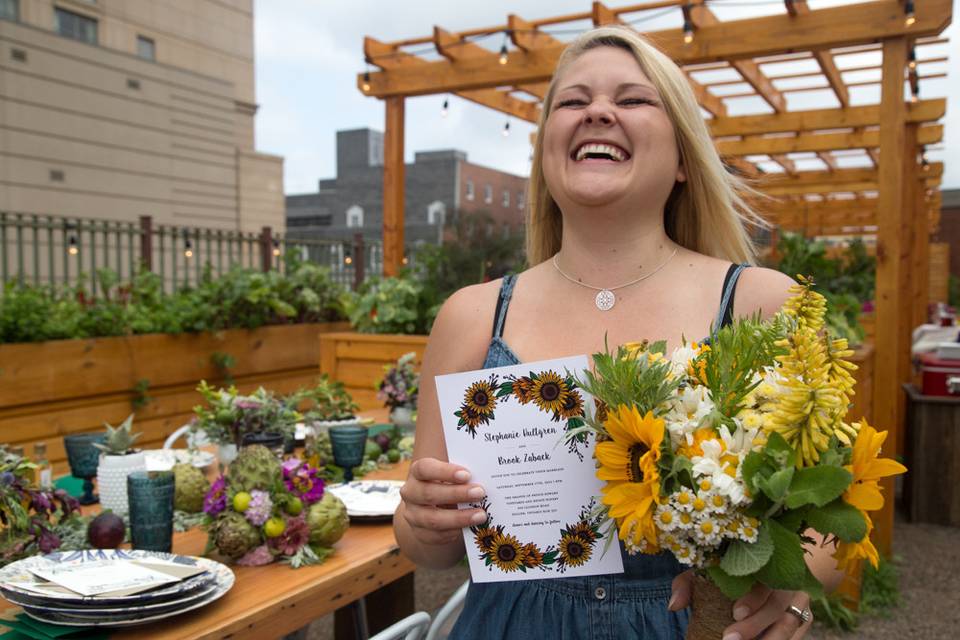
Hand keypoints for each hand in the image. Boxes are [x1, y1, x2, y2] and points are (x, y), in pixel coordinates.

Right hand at [398, 457, 486, 545]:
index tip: (467, 475)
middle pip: (429, 494)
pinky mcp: (419, 533)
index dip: (445, 472)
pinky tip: (469, 528)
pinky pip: (435, 536)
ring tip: (481, 515)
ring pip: (432, 519)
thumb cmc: (448, 482)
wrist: (432, 505)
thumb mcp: (451, 473)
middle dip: (456, 494)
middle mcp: (410, 492)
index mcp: (417, 472)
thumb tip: (484, 470)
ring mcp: (413, 514)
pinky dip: (453, 532)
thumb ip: (462, 471)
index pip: (425, 469)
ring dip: (459, 518)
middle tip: (480, 493)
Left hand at [669, 571, 812, 638]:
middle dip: (755, 625)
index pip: (764, 578)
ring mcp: (799, 600)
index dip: (753, 598)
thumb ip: (688, 584)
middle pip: (778, 606)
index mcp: (764, 562)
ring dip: (770, 638)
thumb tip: (674, 606)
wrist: (767, 568)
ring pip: (791, 623)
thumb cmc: (728, 571)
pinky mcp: (805, 617)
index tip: (734, 612)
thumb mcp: (706, 571)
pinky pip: (796, 633)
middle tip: (729, 639)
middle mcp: (786, 580)